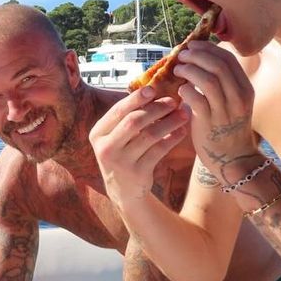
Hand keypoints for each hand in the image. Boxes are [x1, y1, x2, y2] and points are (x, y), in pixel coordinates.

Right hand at [89, 86, 189, 205]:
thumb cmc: (122, 155)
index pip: (117, 111)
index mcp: (97, 134)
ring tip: (183, 115)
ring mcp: (121, 162)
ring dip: (169, 122)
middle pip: (133, 121)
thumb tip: (151, 92)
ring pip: (149, 136)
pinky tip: (181, 132)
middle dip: (156, 109)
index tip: (152, 90)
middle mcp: (105, 148)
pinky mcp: (137, 173)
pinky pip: (159, 151)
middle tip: (173, 102)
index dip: (135, 99)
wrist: (123, 190)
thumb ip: (126, 117)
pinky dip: (172, 139)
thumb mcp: (116, 137)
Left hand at [173, 42, 259, 168]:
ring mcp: (225, 110)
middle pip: (218, 65)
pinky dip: (186, 90)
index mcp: (245, 88)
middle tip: (181, 56)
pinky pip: (197, 99)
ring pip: (208, 80)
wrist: (233, 158)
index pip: (228, 59)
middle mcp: (239, 97)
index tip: (193, 46)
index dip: (208, 49)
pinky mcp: (210, 123)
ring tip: (178, 70)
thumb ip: (220, 82)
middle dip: (196, 56)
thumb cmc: (226, 127)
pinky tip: (181, 90)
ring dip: (189, 70)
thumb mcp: (232, 101)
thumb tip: (197, 59)